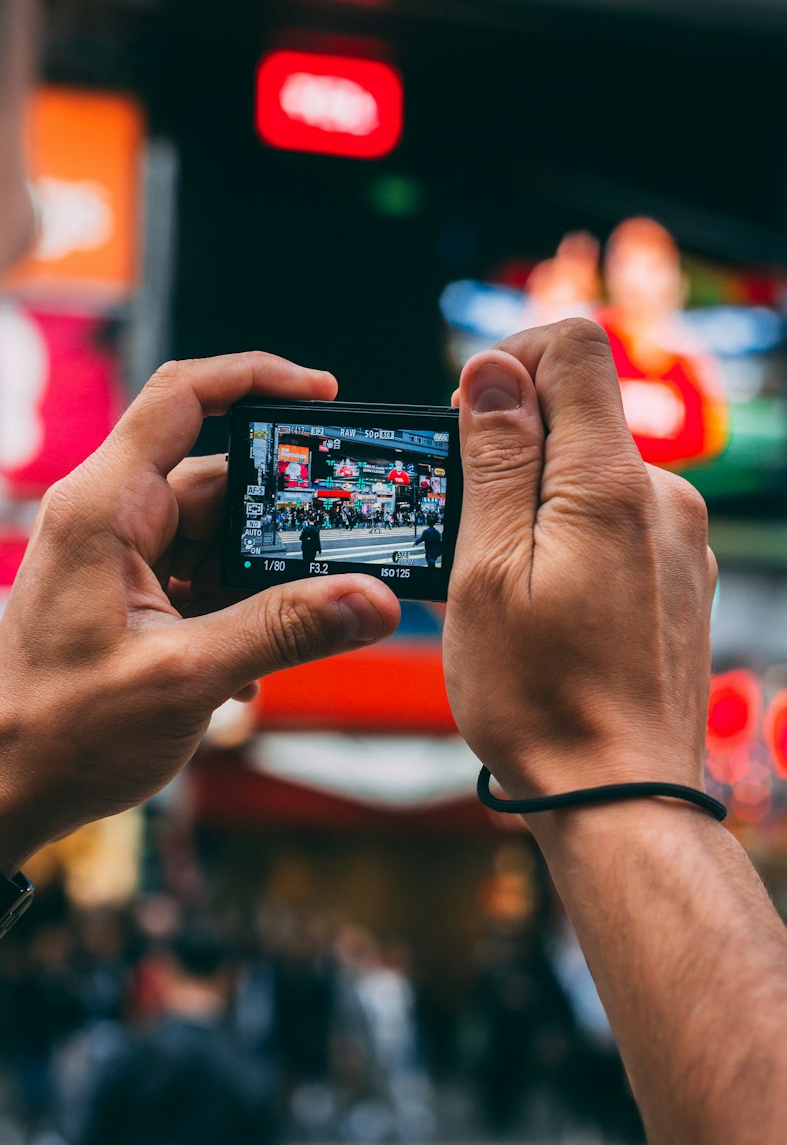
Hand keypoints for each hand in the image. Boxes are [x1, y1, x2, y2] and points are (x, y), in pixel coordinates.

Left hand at [0, 353, 400, 869]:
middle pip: (217, 481)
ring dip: (260, 585)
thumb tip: (373, 600)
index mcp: (104, 506)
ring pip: (215, 540)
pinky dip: (235, 615)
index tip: (322, 392)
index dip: (255, 377)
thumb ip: (284, 630)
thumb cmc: (59, 733)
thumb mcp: (185, 677)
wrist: (0, 795)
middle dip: (282, 519)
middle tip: (344, 550)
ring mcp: (115, 559)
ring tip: (294, 634)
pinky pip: (199, 582)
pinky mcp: (125, 598)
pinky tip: (250, 673)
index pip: (182, 397)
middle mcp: (108, 518)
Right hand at [444, 317, 715, 804]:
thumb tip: (492, 368)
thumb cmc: (542, 699)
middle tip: (464, 529)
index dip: (509, 361)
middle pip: (579, 414)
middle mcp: (663, 498)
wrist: (620, 797)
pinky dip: (567, 540)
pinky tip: (541, 607)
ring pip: (592, 475)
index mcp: (611, 483)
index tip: (466, 422)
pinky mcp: (680, 578)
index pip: (574, 348)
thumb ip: (494, 460)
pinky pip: (615, 524)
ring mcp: (680, 540)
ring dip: (535, 504)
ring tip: (499, 586)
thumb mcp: (486, 572)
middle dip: (511, 448)